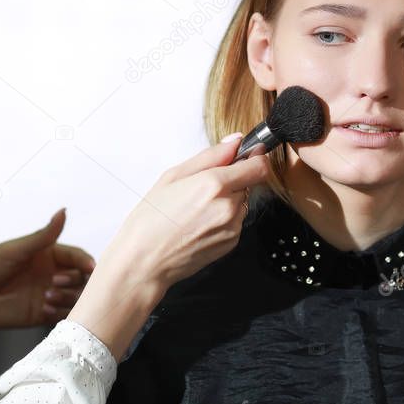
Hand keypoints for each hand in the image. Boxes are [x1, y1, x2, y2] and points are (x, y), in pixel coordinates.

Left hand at [0, 208, 94, 330]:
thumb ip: (44, 235)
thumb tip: (64, 211)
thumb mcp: (16, 249)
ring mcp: (47, 295)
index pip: (76, 257)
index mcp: (46, 254)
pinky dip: (59, 313)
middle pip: (80, 278)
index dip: (85, 262)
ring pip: (74, 297)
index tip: (91, 268)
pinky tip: (43, 309)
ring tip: (47, 298)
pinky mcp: (40, 315)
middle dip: (75, 280)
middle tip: (56, 283)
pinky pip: (62, 316)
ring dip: (67, 298)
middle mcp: (50, 274)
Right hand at [68, 134, 268, 359]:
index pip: (259, 166)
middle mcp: (229, 206)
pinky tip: (199, 223)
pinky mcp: (231, 243)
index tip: (247, 155)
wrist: (144, 262)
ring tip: (197, 209)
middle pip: (249, 183)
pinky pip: (236, 222)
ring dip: (228, 200)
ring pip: (242, 202)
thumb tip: (235, 142)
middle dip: (233, 180)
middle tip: (203, 187)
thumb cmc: (151, 219)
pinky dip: (224, 219)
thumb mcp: (173, 176)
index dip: (255, 157)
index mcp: (214, 184)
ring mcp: (232, 227)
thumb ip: (210, 156)